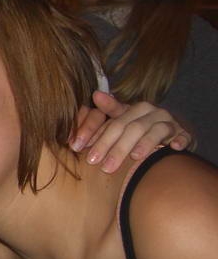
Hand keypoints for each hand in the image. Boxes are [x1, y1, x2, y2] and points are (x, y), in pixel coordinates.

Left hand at [70, 91, 191, 172]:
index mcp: (132, 110)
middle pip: (130, 128)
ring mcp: (167, 122)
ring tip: (134, 157)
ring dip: (144, 144)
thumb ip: (101, 118)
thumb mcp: (118, 125)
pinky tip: (173, 147)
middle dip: (114, 147)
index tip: (77, 148)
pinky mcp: (182, 133)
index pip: (112, 122)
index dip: (95, 134)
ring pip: (154, 131)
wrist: (166, 137)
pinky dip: (178, 140)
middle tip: (100, 164)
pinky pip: (181, 135)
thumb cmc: (135, 132)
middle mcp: (150, 112)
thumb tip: (95, 94)